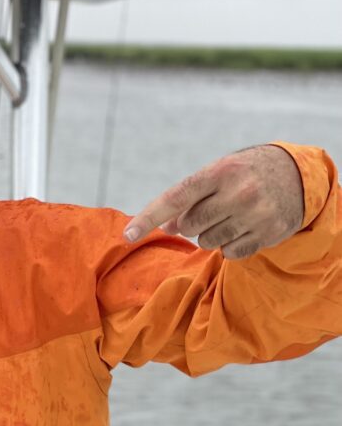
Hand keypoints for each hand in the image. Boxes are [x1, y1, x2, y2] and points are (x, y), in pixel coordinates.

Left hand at [124, 144, 303, 258]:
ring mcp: (256, 214)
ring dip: (211, 234)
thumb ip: (187, 199)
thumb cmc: (243, 174)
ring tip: (230, 216)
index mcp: (220, 172)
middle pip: (189, 226)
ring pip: (207, 242)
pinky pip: (229, 253)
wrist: (297, 174)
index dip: (149, 218)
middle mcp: (239, 192)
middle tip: (211, 209)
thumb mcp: (216, 175)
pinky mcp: (269, 233)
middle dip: (191, 223)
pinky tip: (244, 227)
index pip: (175, 198)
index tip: (127, 235)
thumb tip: (165, 227)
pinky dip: (230, 245)